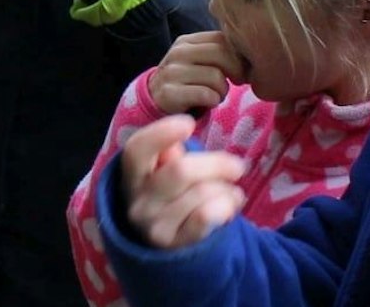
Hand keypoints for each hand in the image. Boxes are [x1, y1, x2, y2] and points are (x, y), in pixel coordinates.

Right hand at [119, 115, 246, 249]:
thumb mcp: (163, 171)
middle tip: (237, 166)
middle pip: (181, 171)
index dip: (161, 133)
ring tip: (232, 190)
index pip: (137, 149)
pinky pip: (206, 216)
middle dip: (217, 164)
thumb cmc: (170, 195)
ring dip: (226, 188)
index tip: (189, 124)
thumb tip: (174, 148)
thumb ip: (167, 156)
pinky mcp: (173, 245)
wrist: (166, 243)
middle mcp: (137, 201)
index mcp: (132, 174)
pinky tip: (231, 204)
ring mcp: (153, 226)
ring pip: (200, 193)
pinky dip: (226, 205)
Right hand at [149, 31, 245, 115]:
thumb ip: (219, 52)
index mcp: (187, 41)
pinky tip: (208, 102)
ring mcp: (172, 72)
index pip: (222, 38)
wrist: (156, 99)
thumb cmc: (188, 79)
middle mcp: (178, 53)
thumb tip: (251, 54)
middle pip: (222, 54)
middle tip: (235, 82)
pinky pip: (206, 94)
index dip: (239, 55)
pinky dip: (213, 100)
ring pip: (216, 77)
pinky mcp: (170, 93)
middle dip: (236, 71)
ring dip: (223, 90)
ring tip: (216, 94)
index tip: (241, 69)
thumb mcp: (199, 60)